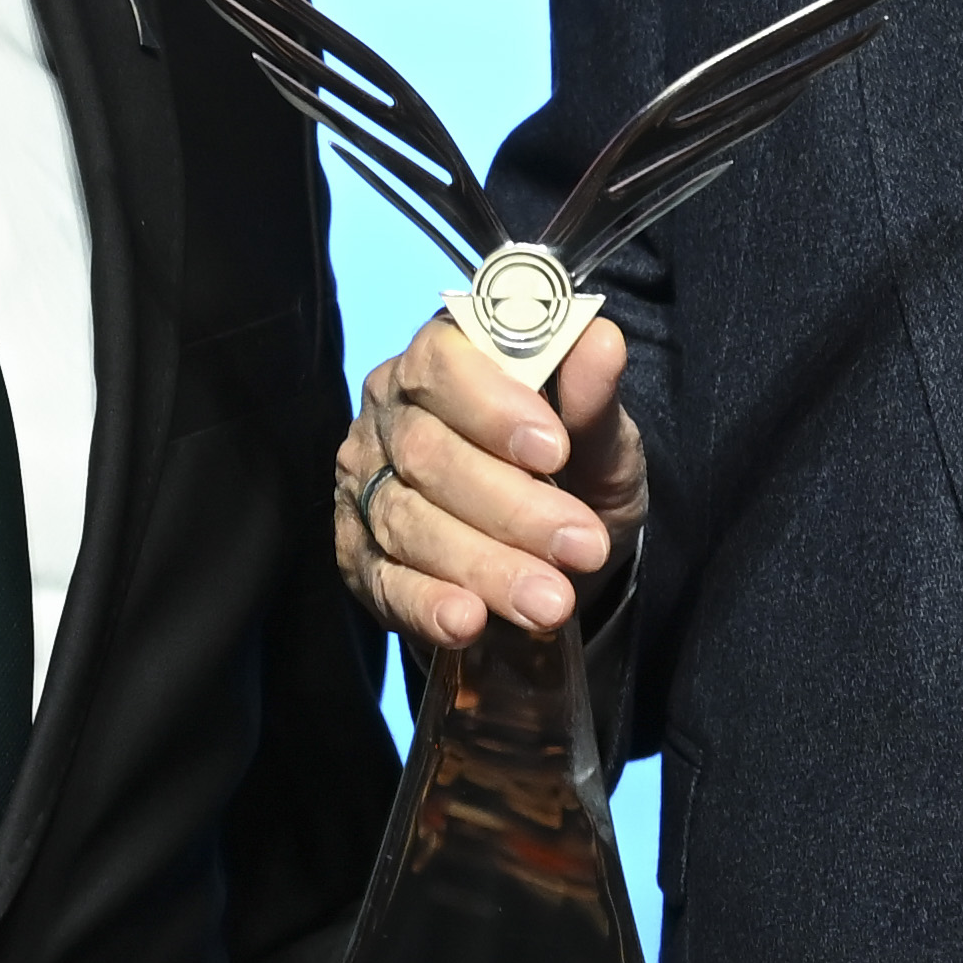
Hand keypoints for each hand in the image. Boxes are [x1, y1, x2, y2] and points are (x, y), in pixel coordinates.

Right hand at [338, 311, 649, 657]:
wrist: (554, 556)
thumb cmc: (572, 475)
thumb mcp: (600, 441)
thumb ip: (594, 399)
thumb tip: (604, 341)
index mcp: (441, 362)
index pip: (442, 365)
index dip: (493, 407)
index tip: (554, 451)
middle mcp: (389, 416)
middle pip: (428, 455)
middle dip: (511, 508)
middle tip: (581, 548)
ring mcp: (364, 486)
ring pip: (408, 523)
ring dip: (483, 566)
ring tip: (550, 602)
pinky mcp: (357, 555)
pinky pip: (382, 581)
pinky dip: (426, 604)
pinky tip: (467, 621)